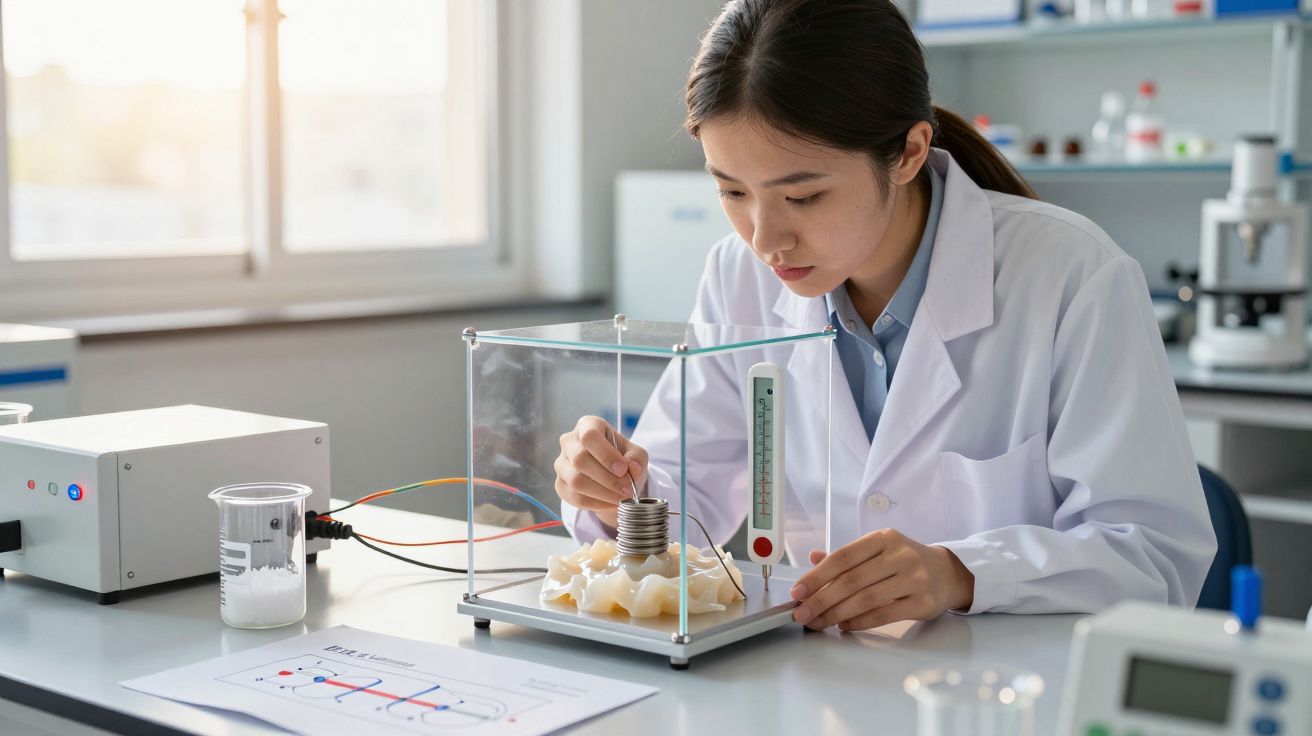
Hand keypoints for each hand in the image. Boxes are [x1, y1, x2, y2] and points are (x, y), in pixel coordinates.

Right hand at [554, 416, 648, 528]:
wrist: (613, 476)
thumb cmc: (623, 458)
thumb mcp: (636, 454)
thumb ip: (636, 459)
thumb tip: (632, 468)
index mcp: (587, 425)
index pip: (589, 436)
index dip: (605, 454)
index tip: (623, 469)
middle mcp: (569, 442)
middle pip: (580, 459)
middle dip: (607, 478)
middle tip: (627, 489)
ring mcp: (561, 464)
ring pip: (576, 481)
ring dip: (603, 493)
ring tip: (622, 498)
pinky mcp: (560, 485)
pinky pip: (575, 497)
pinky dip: (596, 504)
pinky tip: (611, 503)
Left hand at [789, 529, 974, 630]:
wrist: (947, 573)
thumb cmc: (904, 562)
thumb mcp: (878, 550)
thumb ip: (846, 556)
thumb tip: (813, 558)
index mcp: (882, 538)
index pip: (843, 557)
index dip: (817, 576)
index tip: (798, 591)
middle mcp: (899, 555)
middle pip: (852, 581)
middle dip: (821, 600)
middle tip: (802, 614)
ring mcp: (914, 578)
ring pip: (866, 599)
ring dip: (837, 614)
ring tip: (819, 622)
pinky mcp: (923, 602)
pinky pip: (884, 615)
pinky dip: (860, 622)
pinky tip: (844, 626)